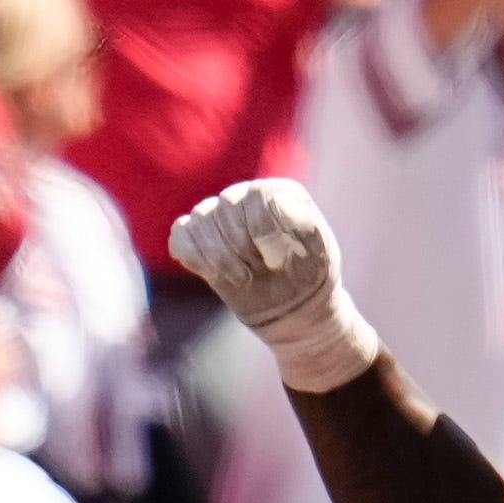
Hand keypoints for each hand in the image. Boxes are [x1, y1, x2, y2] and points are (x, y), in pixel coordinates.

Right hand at [172, 177, 377, 390]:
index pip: (257, 196)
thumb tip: (272, 203)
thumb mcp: (322, 249)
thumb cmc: (310, 277)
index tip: (278, 263)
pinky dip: (194, 256)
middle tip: (258, 273)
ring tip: (241, 277)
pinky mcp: (198, 239)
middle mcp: (245, 197)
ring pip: (200, 220)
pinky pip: (181, 235)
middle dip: (242, 249)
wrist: (295, 307)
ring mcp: (219, 216)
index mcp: (278, 192)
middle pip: (227, 208)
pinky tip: (215, 274)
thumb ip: (301, 220)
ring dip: (220, 257)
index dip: (264, 233)